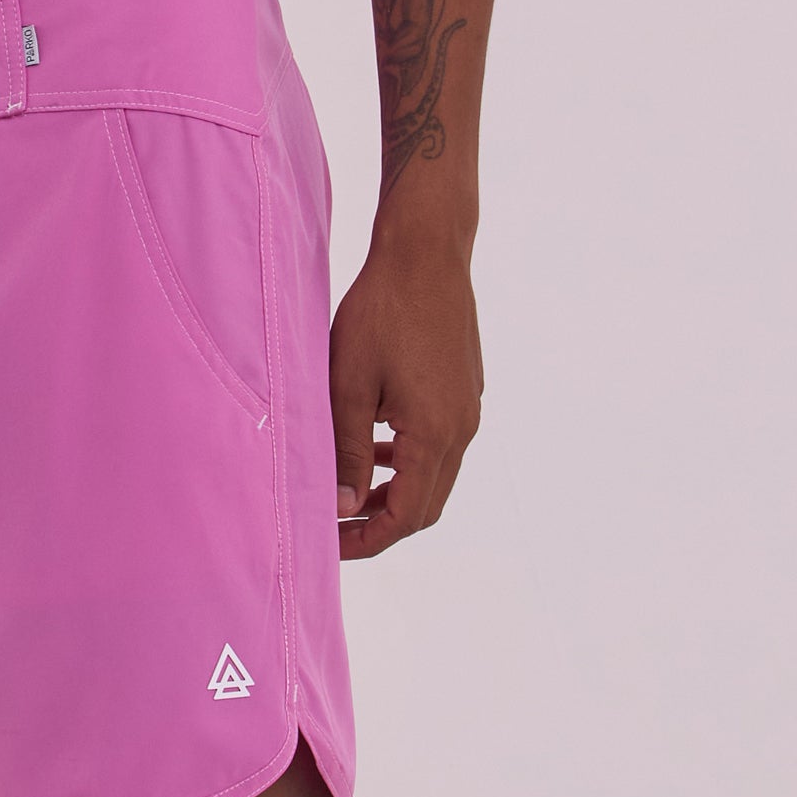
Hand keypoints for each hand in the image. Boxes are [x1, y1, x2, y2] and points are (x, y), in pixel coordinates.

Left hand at [328, 225, 481, 555]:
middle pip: (426, 504)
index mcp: (435, 434)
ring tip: (348, 490)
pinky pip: (440, 444)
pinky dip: (408, 460)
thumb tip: (343, 506)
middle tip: (334, 525)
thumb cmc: (381, 311)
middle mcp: (462, 428)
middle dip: (380, 523)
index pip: (406, 517)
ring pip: (435, 475)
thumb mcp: (347, 386)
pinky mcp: (465, 390)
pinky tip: (376, 445)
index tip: (328, 544)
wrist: (426, 252)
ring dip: (394, 491)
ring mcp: (468, 408)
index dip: (366, 539)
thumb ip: (347, 451)